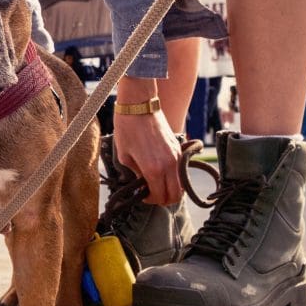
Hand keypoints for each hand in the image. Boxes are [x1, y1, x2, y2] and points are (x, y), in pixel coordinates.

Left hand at [114, 76, 181, 205]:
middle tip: (150, 193)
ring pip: (181, 184)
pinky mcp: (179, 149)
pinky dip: (173, 176)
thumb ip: (135, 173)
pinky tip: (160, 170)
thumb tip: (142, 183)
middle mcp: (169, 165)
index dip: (150, 200)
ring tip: (155, 182)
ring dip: (170, 188)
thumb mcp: (124, 155)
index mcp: (153, 169)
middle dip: (163, 199)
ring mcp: (177, 157)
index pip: (159, 197)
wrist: (139, 105)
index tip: (142, 195)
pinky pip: (180, 170)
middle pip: (175, 196)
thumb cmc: (127, 128)